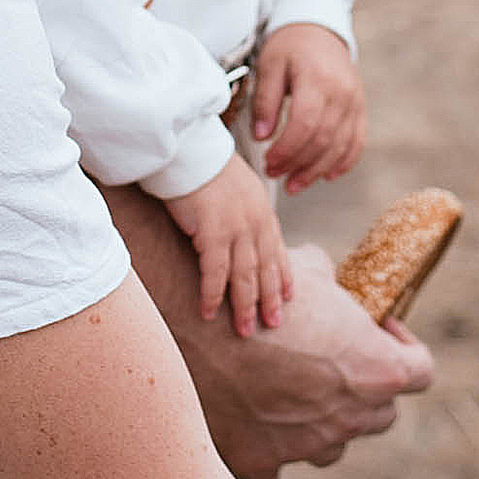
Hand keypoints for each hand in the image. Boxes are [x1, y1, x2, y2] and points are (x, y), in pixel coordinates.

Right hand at [101, 189, 433, 475]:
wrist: (191, 328)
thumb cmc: (257, 292)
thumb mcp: (306, 270)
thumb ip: (333, 284)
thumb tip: (330, 280)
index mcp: (376, 370)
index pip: (422, 372)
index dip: (405, 349)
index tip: (381, 334)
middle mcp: (350, 417)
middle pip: (382, 413)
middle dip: (366, 389)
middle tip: (337, 362)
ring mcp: (308, 446)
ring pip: (333, 443)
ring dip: (324, 420)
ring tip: (292, 390)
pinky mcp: (264, 461)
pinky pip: (280, 454)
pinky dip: (270, 435)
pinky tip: (247, 406)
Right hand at [161, 153, 293, 335]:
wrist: (189, 149)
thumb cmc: (204, 165)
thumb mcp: (236, 186)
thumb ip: (243, 209)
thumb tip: (240, 226)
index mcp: (262, 210)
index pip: (277, 249)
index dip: (284, 275)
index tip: (289, 297)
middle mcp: (255, 222)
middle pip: (266, 268)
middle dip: (270, 299)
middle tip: (273, 325)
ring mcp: (237, 228)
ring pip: (245, 276)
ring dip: (245, 305)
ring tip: (245, 330)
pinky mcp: (213, 232)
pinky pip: (215, 272)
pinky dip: (213, 294)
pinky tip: (209, 312)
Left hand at [248, 25, 367, 191]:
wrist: (320, 30)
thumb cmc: (290, 47)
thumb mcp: (269, 66)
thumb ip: (265, 101)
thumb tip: (261, 136)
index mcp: (318, 79)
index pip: (305, 124)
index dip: (286, 149)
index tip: (268, 163)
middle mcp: (342, 93)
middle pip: (324, 139)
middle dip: (298, 164)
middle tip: (275, 175)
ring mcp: (355, 102)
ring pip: (341, 146)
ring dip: (317, 170)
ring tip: (295, 184)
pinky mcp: (360, 109)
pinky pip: (357, 141)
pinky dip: (344, 162)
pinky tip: (326, 176)